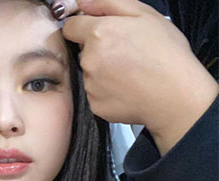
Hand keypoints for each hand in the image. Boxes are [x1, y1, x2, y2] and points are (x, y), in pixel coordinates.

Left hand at [61, 0, 218, 154]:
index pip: (71, 27)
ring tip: (129, 75)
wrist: (174, 96)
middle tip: (126, 56)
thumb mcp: (144, 15)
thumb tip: (82, 3)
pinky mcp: (95, 105)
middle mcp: (89, 60)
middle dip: (99, 51)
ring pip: (90, 74)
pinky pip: (96, 94)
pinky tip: (126, 90)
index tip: (95, 32)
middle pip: (84, 52)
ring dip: (103, 73)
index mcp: (99, 34)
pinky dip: (107, 92)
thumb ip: (107, 3)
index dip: (83, 27)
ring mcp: (91, 85)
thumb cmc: (165, 55)